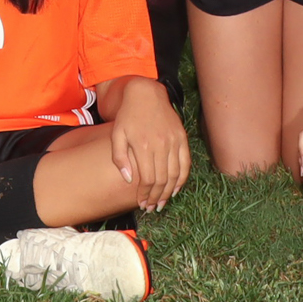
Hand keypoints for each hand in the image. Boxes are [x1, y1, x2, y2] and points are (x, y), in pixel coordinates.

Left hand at [105, 79, 190, 210]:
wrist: (146, 94)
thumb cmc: (128, 116)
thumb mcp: (117, 134)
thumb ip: (120, 158)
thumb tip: (128, 179)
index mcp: (143, 145)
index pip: (147, 179)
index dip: (145, 194)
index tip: (142, 203)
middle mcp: (160, 144)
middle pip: (162, 180)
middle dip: (157, 197)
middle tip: (152, 207)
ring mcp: (173, 141)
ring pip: (175, 174)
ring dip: (169, 192)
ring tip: (162, 203)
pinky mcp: (182, 138)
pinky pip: (186, 163)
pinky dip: (182, 179)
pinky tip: (176, 189)